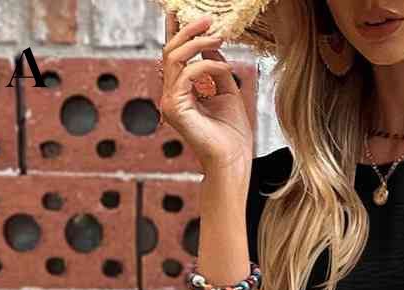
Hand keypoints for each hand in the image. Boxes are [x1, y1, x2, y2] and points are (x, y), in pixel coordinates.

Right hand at [159, 13, 253, 174]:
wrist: (233, 160)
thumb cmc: (232, 135)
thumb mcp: (227, 92)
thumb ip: (216, 69)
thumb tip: (211, 45)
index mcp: (181, 92)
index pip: (175, 57)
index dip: (177, 33)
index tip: (183, 14)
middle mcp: (171, 96)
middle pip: (171, 52)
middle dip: (189, 31)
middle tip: (209, 20)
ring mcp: (170, 102)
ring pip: (175, 57)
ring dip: (198, 43)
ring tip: (218, 37)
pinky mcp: (174, 108)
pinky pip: (187, 74)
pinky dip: (208, 66)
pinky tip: (225, 68)